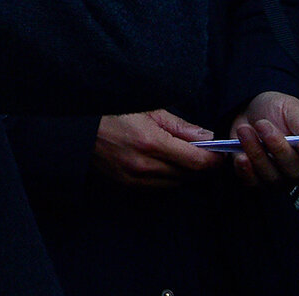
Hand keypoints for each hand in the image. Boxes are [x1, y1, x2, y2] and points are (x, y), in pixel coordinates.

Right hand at [92, 109, 221, 187]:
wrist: (78, 128)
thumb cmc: (113, 111)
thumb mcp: (149, 111)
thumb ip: (181, 127)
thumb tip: (209, 138)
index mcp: (151, 142)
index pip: (197, 162)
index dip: (214, 159)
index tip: (220, 152)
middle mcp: (144, 165)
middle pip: (190, 175)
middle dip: (201, 165)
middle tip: (205, 152)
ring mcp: (134, 179)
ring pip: (176, 183)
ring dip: (185, 172)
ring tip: (182, 155)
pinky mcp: (126, 186)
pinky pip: (158, 187)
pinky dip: (167, 177)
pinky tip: (163, 162)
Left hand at [229, 92, 298, 186]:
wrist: (250, 111)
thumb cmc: (277, 111)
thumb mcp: (292, 108)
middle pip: (296, 172)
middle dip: (279, 148)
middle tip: (263, 125)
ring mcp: (280, 179)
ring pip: (273, 178)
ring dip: (257, 154)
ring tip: (244, 130)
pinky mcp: (257, 180)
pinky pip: (253, 182)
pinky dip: (246, 170)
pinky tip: (240, 156)